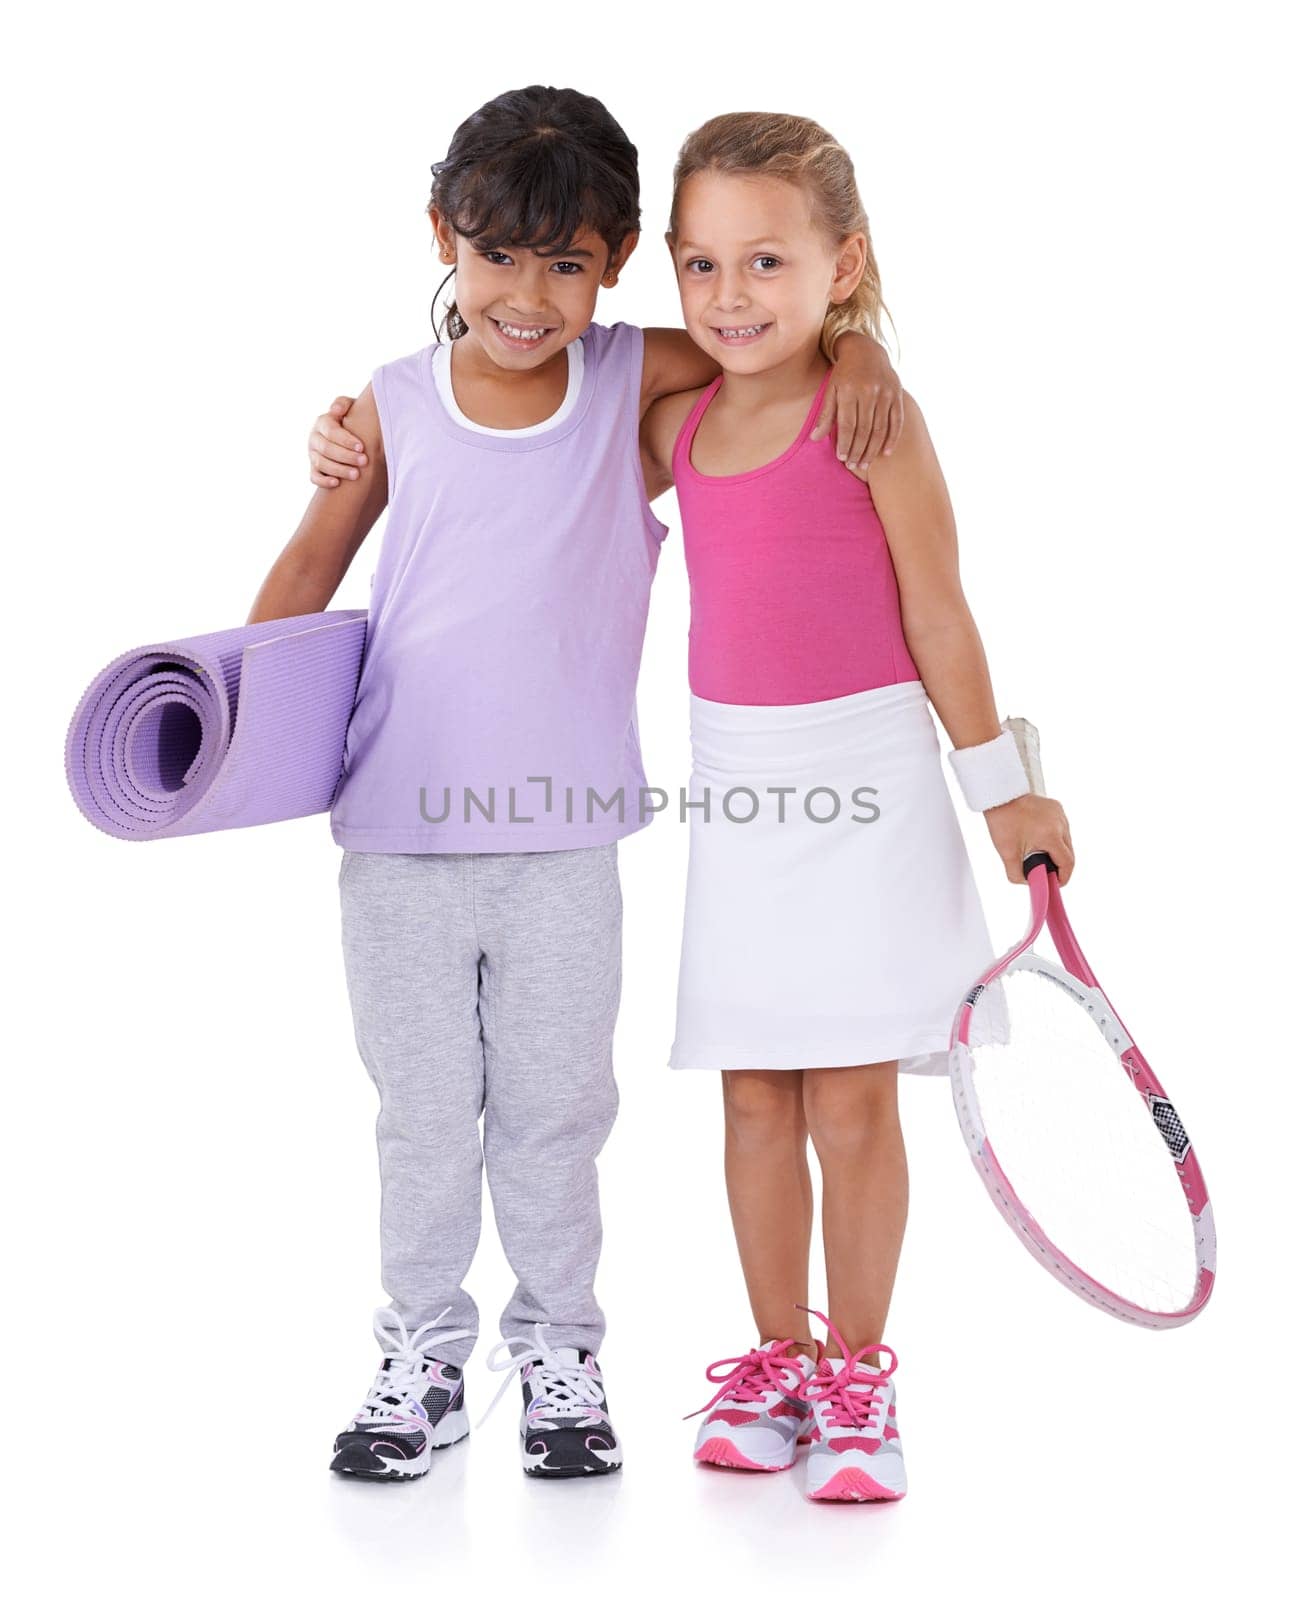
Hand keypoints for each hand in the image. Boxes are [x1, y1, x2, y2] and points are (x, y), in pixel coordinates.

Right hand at [309, 396, 367, 487]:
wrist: (352, 438)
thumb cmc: (354, 421)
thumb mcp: (351, 408)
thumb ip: (343, 404)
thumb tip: (336, 410)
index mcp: (323, 422)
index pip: (331, 431)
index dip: (345, 440)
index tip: (361, 446)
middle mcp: (315, 438)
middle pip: (326, 449)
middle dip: (345, 456)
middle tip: (364, 461)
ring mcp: (313, 454)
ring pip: (320, 463)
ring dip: (338, 469)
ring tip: (356, 475)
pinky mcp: (314, 469)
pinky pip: (314, 477)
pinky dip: (324, 481)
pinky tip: (337, 483)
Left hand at [812, 335, 903, 478]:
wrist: (866, 350)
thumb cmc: (844, 374)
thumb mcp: (831, 389)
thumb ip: (826, 414)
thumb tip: (815, 439)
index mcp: (850, 390)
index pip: (847, 424)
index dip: (845, 443)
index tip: (842, 458)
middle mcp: (869, 391)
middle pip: (864, 429)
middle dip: (858, 450)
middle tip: (853, 465)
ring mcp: (886, 393)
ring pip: (880, 428)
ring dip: (873, 449)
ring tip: (865, 464)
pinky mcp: (897, 395)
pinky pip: (897, 421)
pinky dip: (892, 439)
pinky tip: (885, 453)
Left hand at [984, 794, 1074, 884]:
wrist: (999, 796)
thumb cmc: (1003, 820)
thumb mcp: (1007, 853)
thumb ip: (1017, 874)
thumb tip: (1027, 882)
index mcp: (1052, 835)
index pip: (1067, 863)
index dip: (1063, 877)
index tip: (1055, 883)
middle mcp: (1060, 823)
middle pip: (1068, 852)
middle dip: (1058, 865)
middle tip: (1044, 871)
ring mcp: (1059, 814)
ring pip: (1065, 840)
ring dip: (1055, 850)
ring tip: (1038, 854)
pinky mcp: (1055, 808)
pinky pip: (1060, 828)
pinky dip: (1053, 837)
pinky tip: (1038, 839)